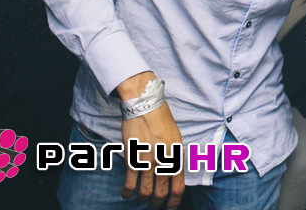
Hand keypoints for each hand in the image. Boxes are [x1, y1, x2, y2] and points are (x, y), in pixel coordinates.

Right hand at [117, 74, 184, 208]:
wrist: (145, 106)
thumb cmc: (162, 119)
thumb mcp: (176, 138)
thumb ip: (176, 157)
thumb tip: (174, 174)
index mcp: (177, 156)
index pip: (178, 187)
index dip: (174, 201)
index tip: (170, 206)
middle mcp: (164, 161)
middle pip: (161, 193)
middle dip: (158, 203)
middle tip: (155, 205)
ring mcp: (148, 161)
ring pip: (146, 192)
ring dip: (143, 199)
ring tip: (142, 199)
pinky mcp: (133, 158)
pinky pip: (130, 183)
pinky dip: (128, 193)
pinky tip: (127, 194)